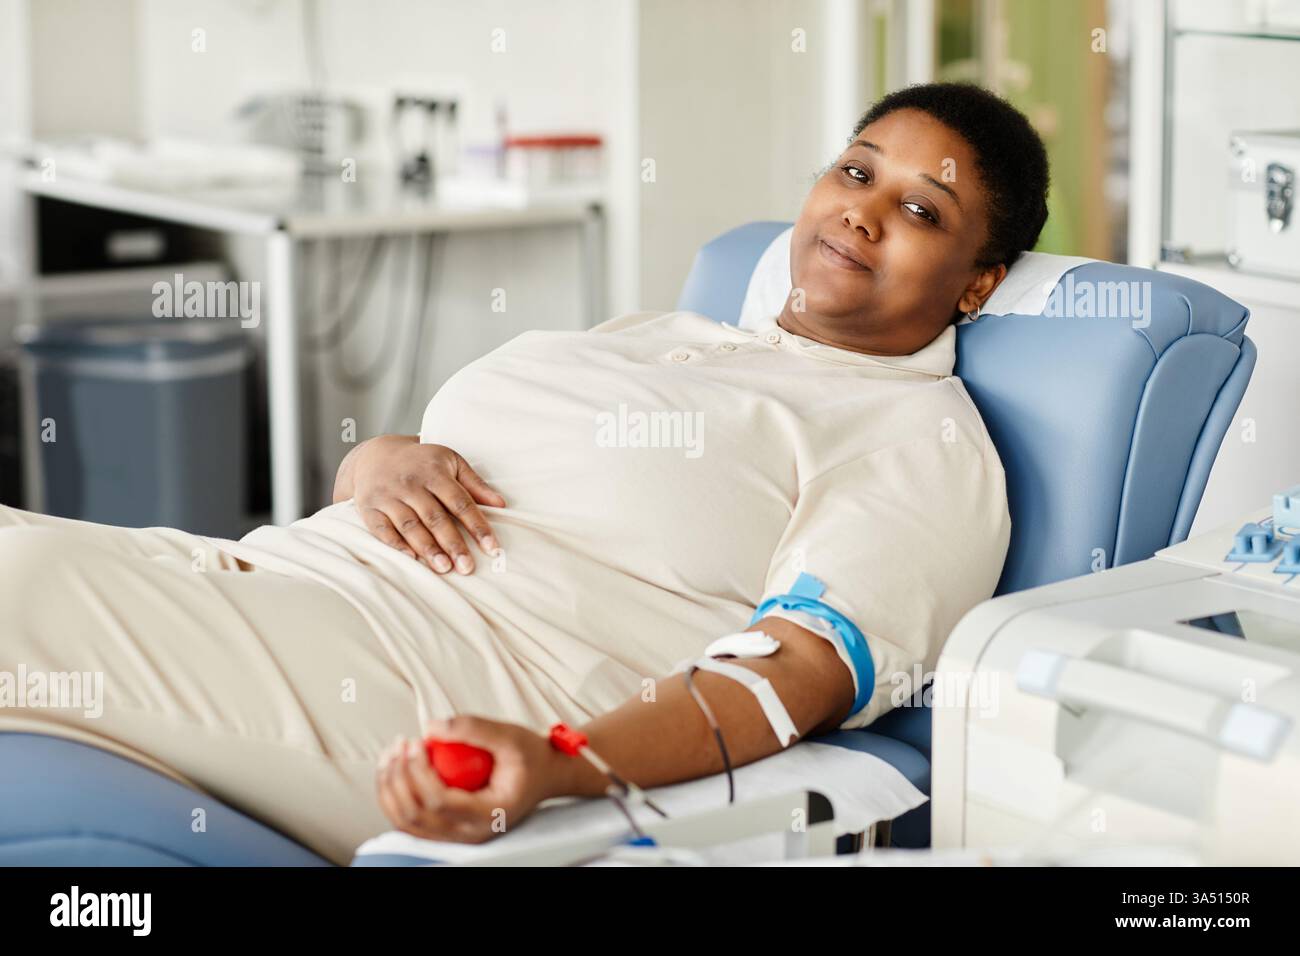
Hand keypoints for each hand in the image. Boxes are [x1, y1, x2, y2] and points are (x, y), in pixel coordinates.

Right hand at [353, 436, 504, 574]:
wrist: (376, 454)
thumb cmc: (422, 462)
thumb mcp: (450, 462)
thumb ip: (475, 484)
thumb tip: (501, 504)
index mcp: (434, 472)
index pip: (460, 503)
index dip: (477, 526)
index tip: (492, 549)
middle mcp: (410, 484)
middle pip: (435, 517)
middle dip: (453, 544)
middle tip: (467, 567)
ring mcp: (388, 496)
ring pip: (410, 525)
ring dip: (428, 548)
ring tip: (444, 568)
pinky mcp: (369, 508)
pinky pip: (382, 529)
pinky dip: (396, 544)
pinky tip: (412, 559)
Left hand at [375, 716, 560, 843]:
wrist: (546, 776)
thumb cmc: (532, 757)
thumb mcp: (511, 736)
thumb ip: (474, 728)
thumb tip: (430, 727)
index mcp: (488, 815)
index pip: (439, 802)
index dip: (418, 771)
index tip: (415, 742)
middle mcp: (470, 833)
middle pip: (415, 816)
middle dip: (397, 778)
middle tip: (399, 745)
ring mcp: (457, 835)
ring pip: (406, 822)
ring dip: (390, 788)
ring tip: (391, 755)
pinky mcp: (448, 828)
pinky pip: (410, 820)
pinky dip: (395, 796)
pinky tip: (395, 769)